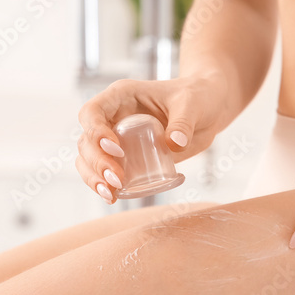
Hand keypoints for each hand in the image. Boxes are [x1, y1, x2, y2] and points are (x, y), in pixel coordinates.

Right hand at [76, 74, 229, 203]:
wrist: (208, 110)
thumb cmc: (197, 97)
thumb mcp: (191, 104)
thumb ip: (183, 122)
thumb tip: (175, 144)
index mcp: (121, 97)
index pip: (92, 112)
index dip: (96, 132)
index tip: (117, 150)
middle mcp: (113, 117)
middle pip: (87, 140)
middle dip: (96, 162)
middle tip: (117, 180)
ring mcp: (117, 138)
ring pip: (89, 159)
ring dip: (94, 178)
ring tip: (111, 194)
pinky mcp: (127, 157)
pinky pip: (105, 172)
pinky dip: (104, 186)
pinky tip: (113, 198)